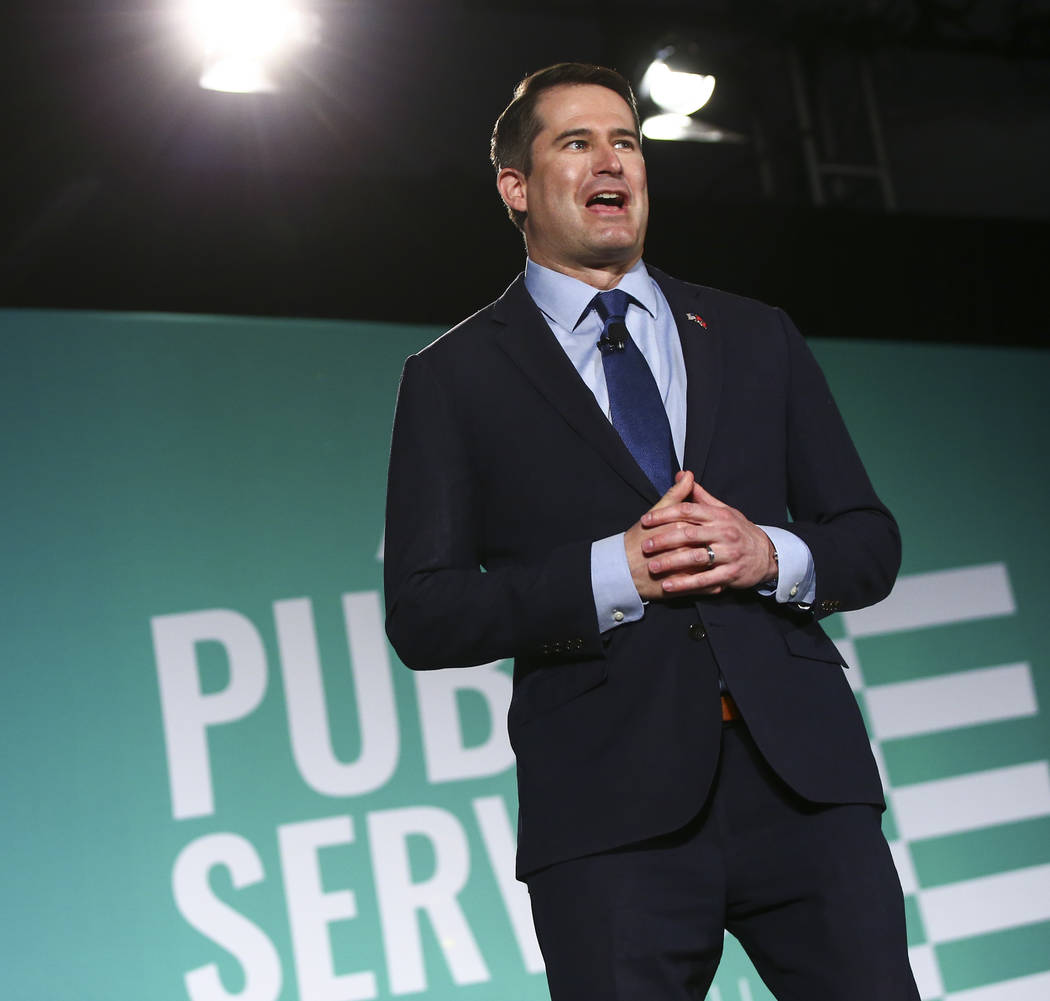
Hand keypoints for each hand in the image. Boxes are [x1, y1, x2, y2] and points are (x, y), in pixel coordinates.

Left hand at [626, 472, 777, 599]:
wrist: (767, 554)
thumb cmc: (738, 530)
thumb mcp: (723, 510)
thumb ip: (700, 496)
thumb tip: (683, 475)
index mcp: (719, 515)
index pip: (687, 511)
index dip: (664, 514)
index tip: (645, 520)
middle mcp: (724, 533)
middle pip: (689, 534)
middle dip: (664, 540)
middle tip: (645, 546)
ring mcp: (728, 554)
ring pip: (696, 558)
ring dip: (672, 563)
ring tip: (653, 567)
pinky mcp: (730, 574)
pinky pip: (705, 580)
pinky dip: (685, 584)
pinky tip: (668, 586)